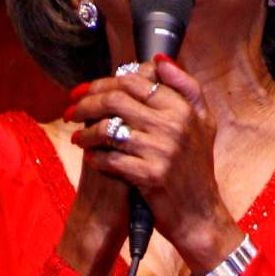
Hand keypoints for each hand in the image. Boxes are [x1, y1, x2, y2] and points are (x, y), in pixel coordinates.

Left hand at [64, 59, 242, 273]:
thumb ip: (185, 87)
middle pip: (115, 100)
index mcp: (183, 108)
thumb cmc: (196, 167)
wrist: (199, 214)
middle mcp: (173, 125)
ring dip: (84, 132)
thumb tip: (158, 61)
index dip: (103, 82)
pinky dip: (94, 157)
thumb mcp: (203, 122)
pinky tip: (89, 157)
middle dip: (86, 103)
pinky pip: (109, 158)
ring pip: (108, 129)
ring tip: (76, 137)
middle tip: (71, 110)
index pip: (133, 81)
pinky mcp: (149, 176)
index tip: (85, 90)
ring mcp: (161, 151)